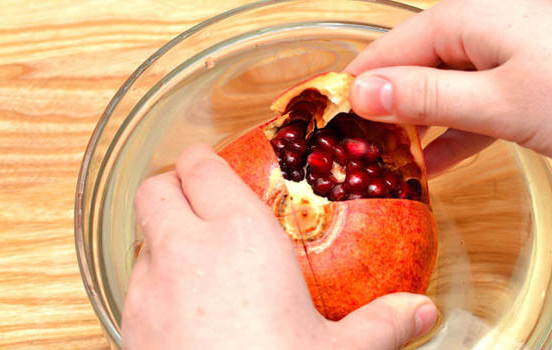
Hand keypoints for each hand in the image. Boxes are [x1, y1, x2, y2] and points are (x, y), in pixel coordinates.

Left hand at [122, 144, 437, 349]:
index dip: (205, 158)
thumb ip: (383, 323)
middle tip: (203, 200)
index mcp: (238, 235)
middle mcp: (184, 250)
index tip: (220, 164)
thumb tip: (423, 311)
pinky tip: (189, 310)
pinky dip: (156, 281)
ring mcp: (147, 290)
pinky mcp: (129, 328)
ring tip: (200, 259)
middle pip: (155, 188)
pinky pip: (136, 285)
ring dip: (164, 236)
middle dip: (174, 185)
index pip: (201, 166)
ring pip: (142, 237)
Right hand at [346, 0, 551, 170]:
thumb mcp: (497, 103)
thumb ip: (425, 97)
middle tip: (354, 158)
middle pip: (412, 68)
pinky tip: (435, 167)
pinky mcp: (525, 78)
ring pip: (443, 89)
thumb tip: (363, 92)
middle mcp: (480, 26)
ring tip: (387, 168)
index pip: (387, 51)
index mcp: (465, 19)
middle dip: (385, 112)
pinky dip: (456, 131)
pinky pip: (475, 102)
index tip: (325, 129)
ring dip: (419, 127)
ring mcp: (505, 52)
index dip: (353, 90)